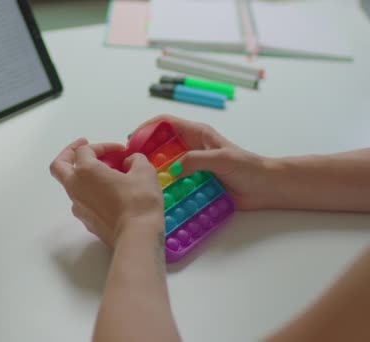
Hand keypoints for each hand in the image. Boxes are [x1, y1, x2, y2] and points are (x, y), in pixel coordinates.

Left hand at [50, 138, 164, 248]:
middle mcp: (75, 187)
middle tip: (83, 148)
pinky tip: (108, 195)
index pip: (85, 150)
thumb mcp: (144, 172)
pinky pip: (83, 201)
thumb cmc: (139, 200)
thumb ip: (135, 160)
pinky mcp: (86, 222)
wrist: (137, 236)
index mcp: (86, 171)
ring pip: (71, 185)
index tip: (121, 151)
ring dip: (83, 176)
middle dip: (69, 153)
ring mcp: (78, 206)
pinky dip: (91, 193)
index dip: (103, 146)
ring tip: (105, 175)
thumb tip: (129, 162)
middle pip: (59, 166)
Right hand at [138, 114, 273, 209]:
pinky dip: (166, 188)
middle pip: (161, 145)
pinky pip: (176, 184)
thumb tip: (173, 169)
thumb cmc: (248, 167)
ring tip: (141, 181)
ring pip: (166, 166)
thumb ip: (196, 160)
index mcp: (197, 134)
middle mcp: (191, 149)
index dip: (147, 128)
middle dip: (145, 152)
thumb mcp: (221, 159)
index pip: (166, 123)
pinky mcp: (196, 183)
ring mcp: (193, 166)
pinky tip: (158, 195)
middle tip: (131, 165)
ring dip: (155, 172)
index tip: (132, 140)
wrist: (266, 187)